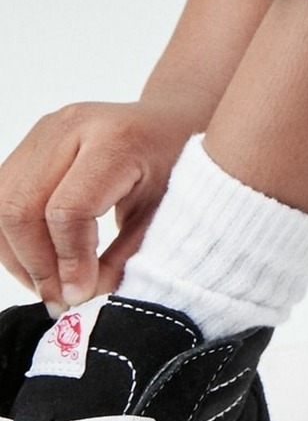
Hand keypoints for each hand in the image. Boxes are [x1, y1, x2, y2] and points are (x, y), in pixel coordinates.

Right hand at [0, 98, 205, 313]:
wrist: (171, 121)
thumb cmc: (177, 166)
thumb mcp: (165, 215)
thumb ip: (126, 259)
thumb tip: (82, 299)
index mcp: (115, 140)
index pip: (67, 210)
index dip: (68, 261)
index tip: (81, 294)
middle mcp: (70, 127)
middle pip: (21, 208)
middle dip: (36, 265)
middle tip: (60, 300)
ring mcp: (44, 132)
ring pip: (1, 205)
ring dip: (18, 256)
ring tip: (51, 285)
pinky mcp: (30, 143)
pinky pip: (1, 197)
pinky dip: (13, 239)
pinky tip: (41, 261)